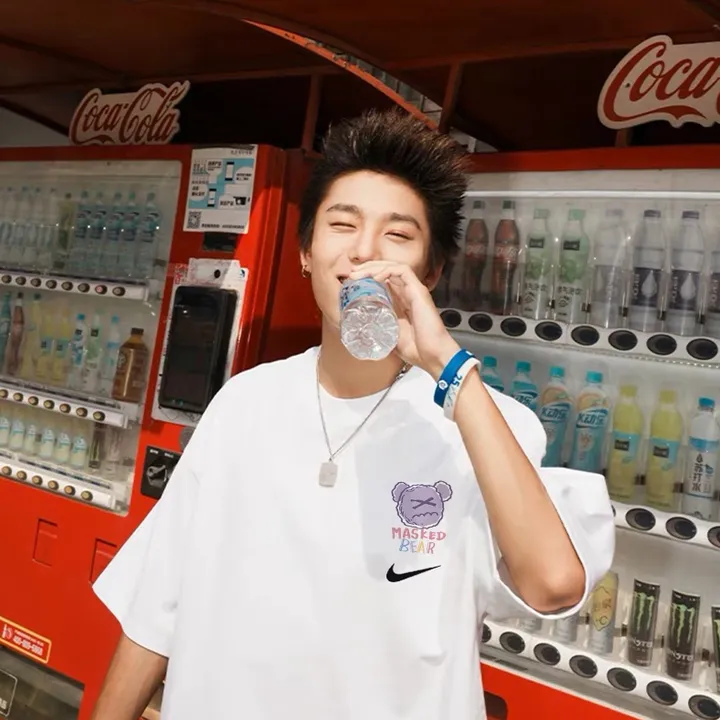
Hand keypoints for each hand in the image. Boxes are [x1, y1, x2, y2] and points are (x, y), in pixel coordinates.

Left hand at [349, 261, 460, 378]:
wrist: (433, 356)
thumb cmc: (417, 350)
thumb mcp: (389, 336)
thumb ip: (379, 329)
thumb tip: (362, 329)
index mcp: (402, 302)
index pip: (385, 281)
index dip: (368, 277)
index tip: (353, 282)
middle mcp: (409, 293)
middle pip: (388, 270)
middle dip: (368, 268)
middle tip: (351, 274)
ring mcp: (414, 291)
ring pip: (394, 267)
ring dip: (374, 267)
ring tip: (358, 274)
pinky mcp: (419, 291)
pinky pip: (402, 271)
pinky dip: (386, 271)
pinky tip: (374, 279)